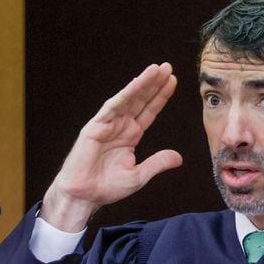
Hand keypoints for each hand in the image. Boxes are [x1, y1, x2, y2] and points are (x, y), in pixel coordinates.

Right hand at [41, 63, 182, 231]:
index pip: (149, 111)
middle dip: (154, 84)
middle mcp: (120, 126)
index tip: (173, 81)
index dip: (160, 96)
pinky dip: (126, 94)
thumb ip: (158, 163)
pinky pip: (113, 107)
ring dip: (142, 83)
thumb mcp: (139, 176)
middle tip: (168, 67)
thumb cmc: (106, 187)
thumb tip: (179, 158)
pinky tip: (137, 83)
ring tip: (156, 69)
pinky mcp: (95, 126)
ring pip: (128, 99)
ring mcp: (108, 124)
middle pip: (141, 100)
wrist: (84, 196)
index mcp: (130, 135)